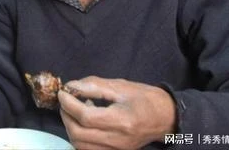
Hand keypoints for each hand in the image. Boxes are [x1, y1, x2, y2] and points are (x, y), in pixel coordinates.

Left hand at [57, 76, 175, 149]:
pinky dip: (79, 137)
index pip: (85, 116)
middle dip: (66, 116)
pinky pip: (88, 149)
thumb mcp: (120, 86)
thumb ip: (94, 86)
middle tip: (66, 102)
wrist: (166, 117)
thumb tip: (71, 86)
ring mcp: (116, 149)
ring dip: (70, 127)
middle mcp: (118, 139)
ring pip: (80, 145)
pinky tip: (83, 124)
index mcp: (121, 120)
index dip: (69, 104)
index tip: (62, 92)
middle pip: (78, 134)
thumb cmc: (145, 98)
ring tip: (75, 112)